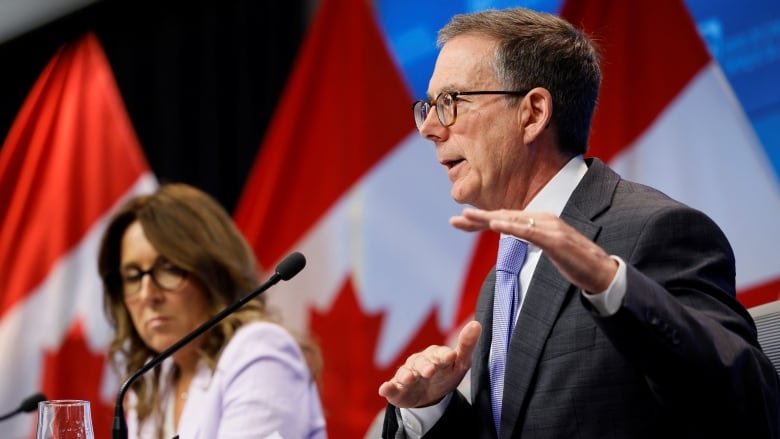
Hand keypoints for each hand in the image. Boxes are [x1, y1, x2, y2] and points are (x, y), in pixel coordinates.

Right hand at [378, 321, 481, 407]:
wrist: (430, 396)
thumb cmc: (446, 374)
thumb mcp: (460, 363)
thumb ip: (467, 346)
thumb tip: (476, 324)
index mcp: (436, 356)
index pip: (440, 354)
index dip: (444, 356)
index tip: (450, 356)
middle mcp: (419, 363)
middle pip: (421, 363)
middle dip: (425, 366)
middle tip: (430, 370)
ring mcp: (407, 376)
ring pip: (405, 373)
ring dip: (406, 375)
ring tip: (409, 379)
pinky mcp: (397, 390)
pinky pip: (391, 388)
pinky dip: (387, 388)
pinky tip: (384, 389)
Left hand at [451, 208, 617, 293]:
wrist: (601, 271)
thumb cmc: (575, 261)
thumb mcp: (548, 248)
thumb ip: (532, 238)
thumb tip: (516, 234)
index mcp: (539, 222)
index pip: (505, 218)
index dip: (482, 220)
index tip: (460, 222)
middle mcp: (543, 219)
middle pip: (504, 216)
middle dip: (478, 218)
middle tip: (455, 219)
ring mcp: (550, 228)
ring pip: (513, 220)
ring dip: (488, 218)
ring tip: (467, 216)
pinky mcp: (556, 240)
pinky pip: (529, 232)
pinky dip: (511, 226)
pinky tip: (496, 224)